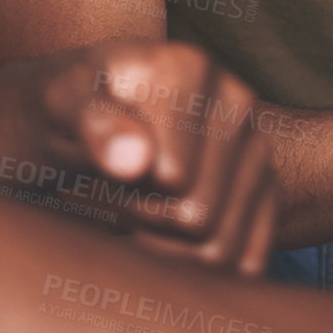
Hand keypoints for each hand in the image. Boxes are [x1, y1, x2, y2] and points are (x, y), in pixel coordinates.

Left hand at [26, 39, 278, 275]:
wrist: (98, 112)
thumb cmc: (74, 106)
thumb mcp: (64, 104)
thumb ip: (93, 125)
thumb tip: (136, 161)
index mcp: (191, 69)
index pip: (172, 178)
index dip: (128, 191)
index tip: (107, 167)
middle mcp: (236, 100)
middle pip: (199, 217)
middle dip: (148, 220)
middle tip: (120, 192)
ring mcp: (258, 144)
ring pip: (222, 248)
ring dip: (170, 246)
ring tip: (142, 205)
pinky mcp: (269, 185)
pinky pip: (246, 260)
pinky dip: (202, 264)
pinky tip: (171, 235)